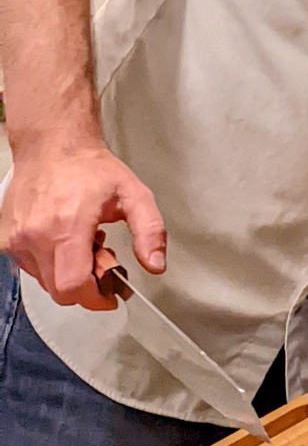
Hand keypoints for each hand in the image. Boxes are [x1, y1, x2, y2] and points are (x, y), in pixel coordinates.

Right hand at [1, 142, 165, 310]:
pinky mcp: (7, 239)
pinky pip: (31, 269)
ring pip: (45, 282)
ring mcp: (17, 238)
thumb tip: (155, 265)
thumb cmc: (91, 169)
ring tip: (84, 244)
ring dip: (69, 274)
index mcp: (67, 225)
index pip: (74, 286)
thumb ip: (150, 231)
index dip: (96, 298)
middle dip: (87, 286)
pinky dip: (52, 264)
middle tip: (103, 261)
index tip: (111, 294)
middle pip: (60, 291)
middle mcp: (36, 235)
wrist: (52, 146)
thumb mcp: (134, 194)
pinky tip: (66, 241)